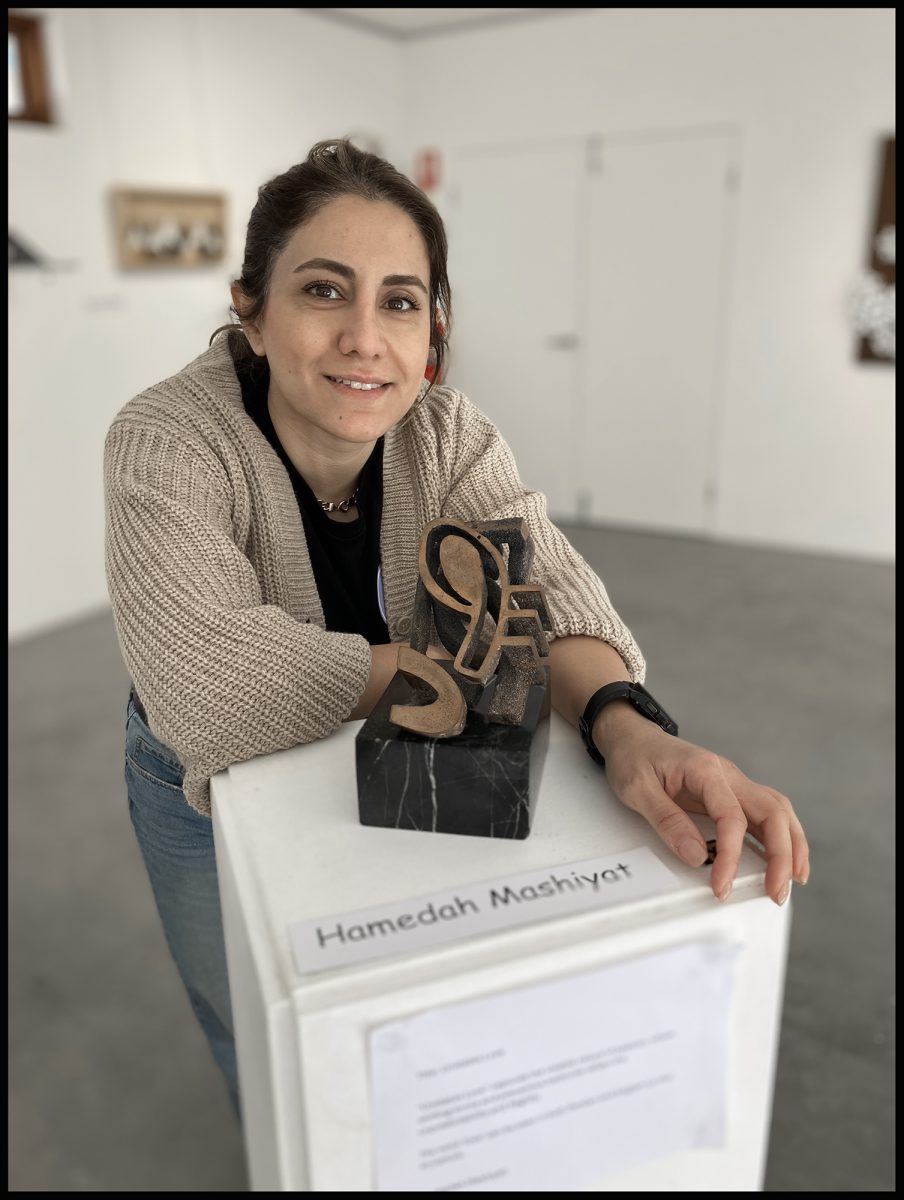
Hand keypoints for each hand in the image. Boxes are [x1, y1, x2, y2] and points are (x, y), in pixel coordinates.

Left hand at [599, 715, 809, 905]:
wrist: (632, 736)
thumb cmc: (634, 757)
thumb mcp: (637, 789)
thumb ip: (667, 821)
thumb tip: (696, 856)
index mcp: (704, 769)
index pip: (732, 816)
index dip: (731, 855)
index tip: (721, 884)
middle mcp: (727, 774)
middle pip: (772, 811)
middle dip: (781, 854)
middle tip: (776, 890)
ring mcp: (733, 783)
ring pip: (778, 811)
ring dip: (791, 846)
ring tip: (792, 880)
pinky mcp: (732, 793)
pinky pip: (766, 814)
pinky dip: (780, 837)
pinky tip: (783, 860)